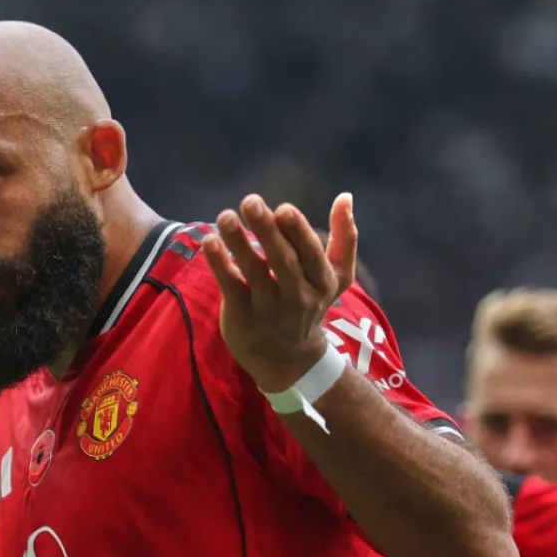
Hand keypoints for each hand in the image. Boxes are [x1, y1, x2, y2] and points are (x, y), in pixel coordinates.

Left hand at [201, 193, 356, 393]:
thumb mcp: (336, 277)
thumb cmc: (311, 304)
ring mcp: (268, 309)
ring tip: (225, 216)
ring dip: (239, 242)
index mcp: (322, 282)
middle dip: (267, 230)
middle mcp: (297, 297)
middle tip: (251, 201)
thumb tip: (346, 196)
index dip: (298, 232)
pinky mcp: (242, 318)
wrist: (289, 360)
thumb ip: (345, 238)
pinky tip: (210, 242)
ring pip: (254, 272)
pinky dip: (220, 265)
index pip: (312, 255)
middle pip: (282, 261)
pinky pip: (231, 288)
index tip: (283, 209)